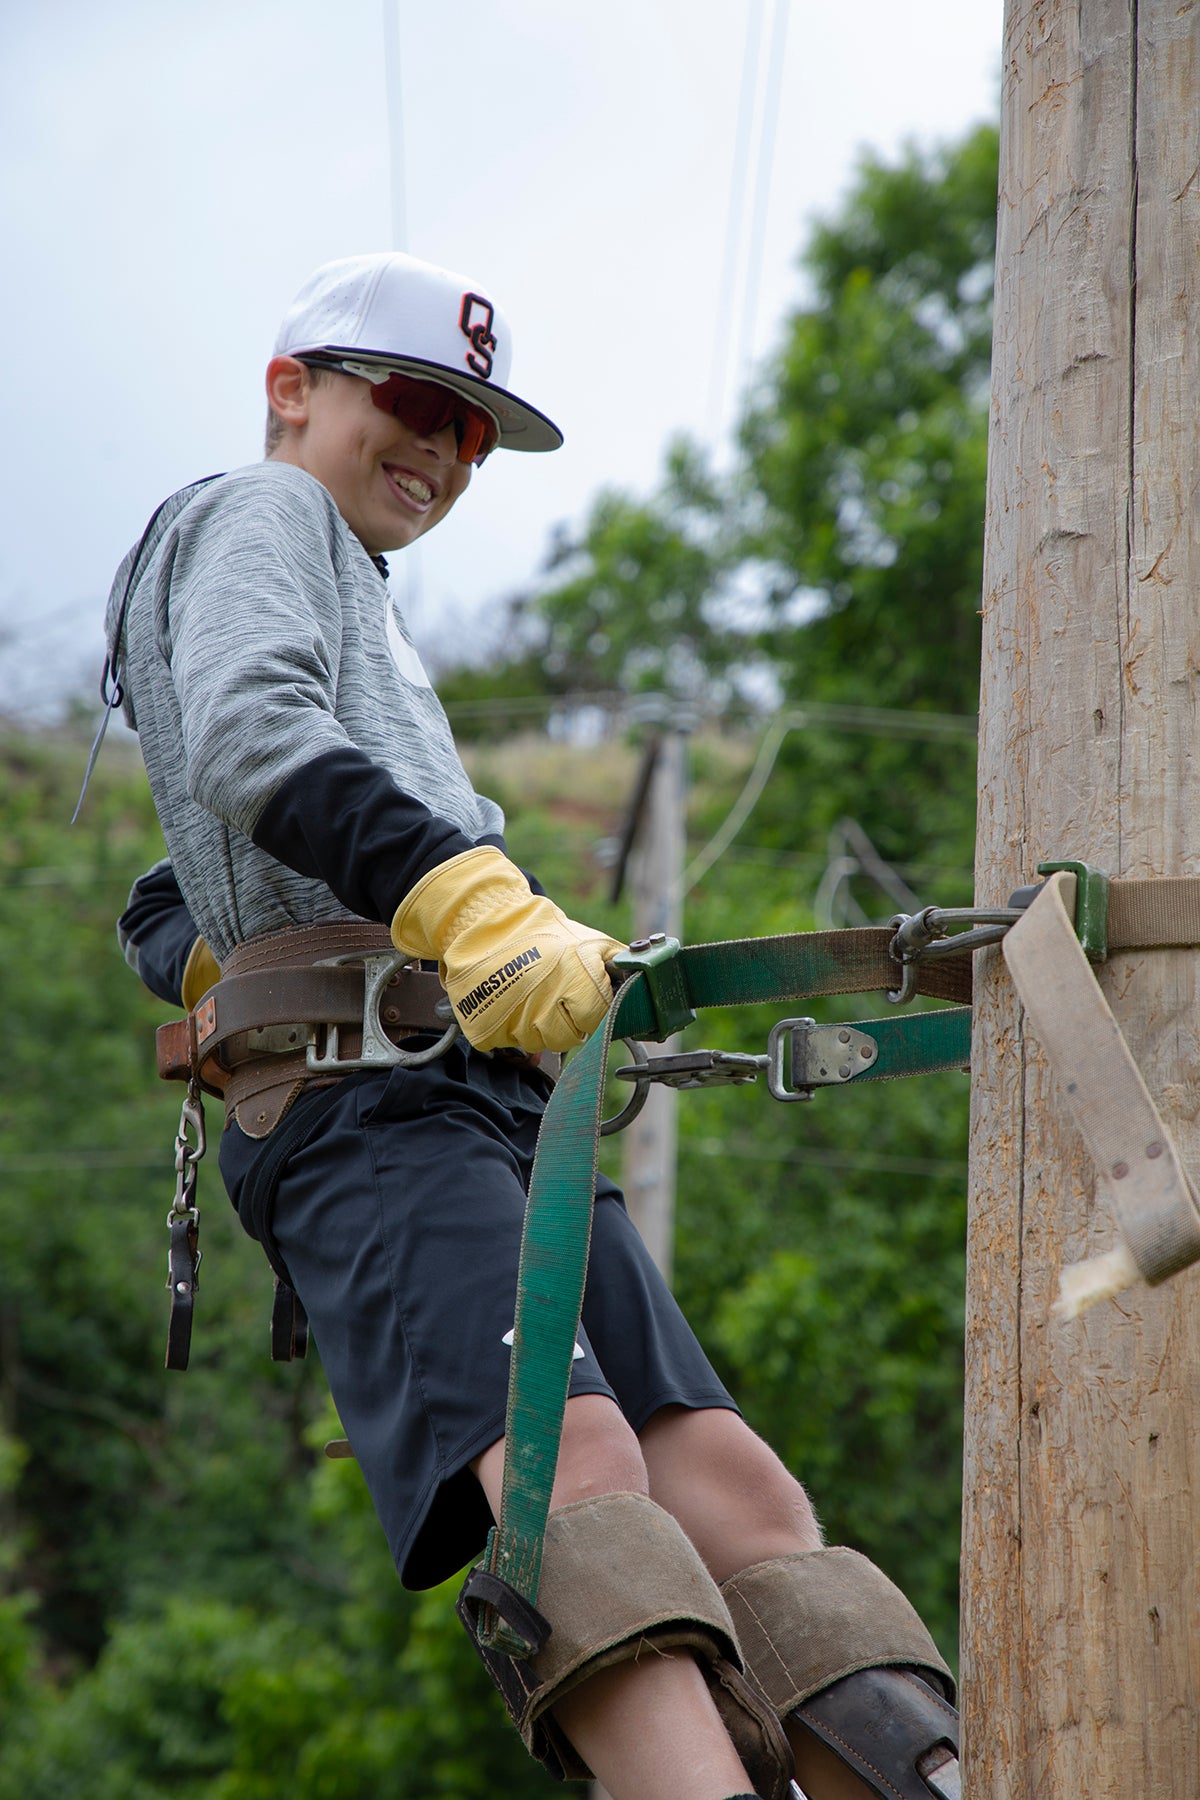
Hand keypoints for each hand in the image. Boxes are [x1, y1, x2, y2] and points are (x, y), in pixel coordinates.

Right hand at [391, 847, 624, 1052]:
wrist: (486, 922)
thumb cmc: (540, 933)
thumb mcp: (588, 941)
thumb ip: (616, 964)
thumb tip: (642, 982)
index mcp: (575, 983)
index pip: (596, 1022)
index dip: (592, 1011)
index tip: (583, 1000)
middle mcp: (545, 1006)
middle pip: (567, 1039)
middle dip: (565, 1022)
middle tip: (554, 999)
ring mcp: (513, 1019)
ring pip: (535, 1043)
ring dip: (535, 1025)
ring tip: (529, 996)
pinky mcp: (486, 1027)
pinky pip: (504, 1042)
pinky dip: (506, 1026)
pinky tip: (507, 1001)